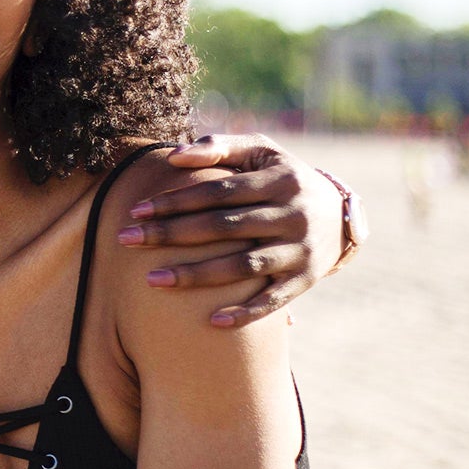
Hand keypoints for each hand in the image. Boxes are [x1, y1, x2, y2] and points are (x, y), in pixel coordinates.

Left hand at [116, 134, 346, 327]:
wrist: (342, 214)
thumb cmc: (284, 177)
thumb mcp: (261, 152)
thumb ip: (219, 146)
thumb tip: (174, 156)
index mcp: (279, 180)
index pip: (218, 191)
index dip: (176, 200)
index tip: (136, 210)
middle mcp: (292, 215)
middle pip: (223, 227)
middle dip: (172, 234)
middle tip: (126, 240)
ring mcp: (301, 250)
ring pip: (243, 266)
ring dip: (197, 275)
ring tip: (152, 280)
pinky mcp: (306, 279)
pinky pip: (274, 301)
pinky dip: (246, 312)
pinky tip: (211, 322)